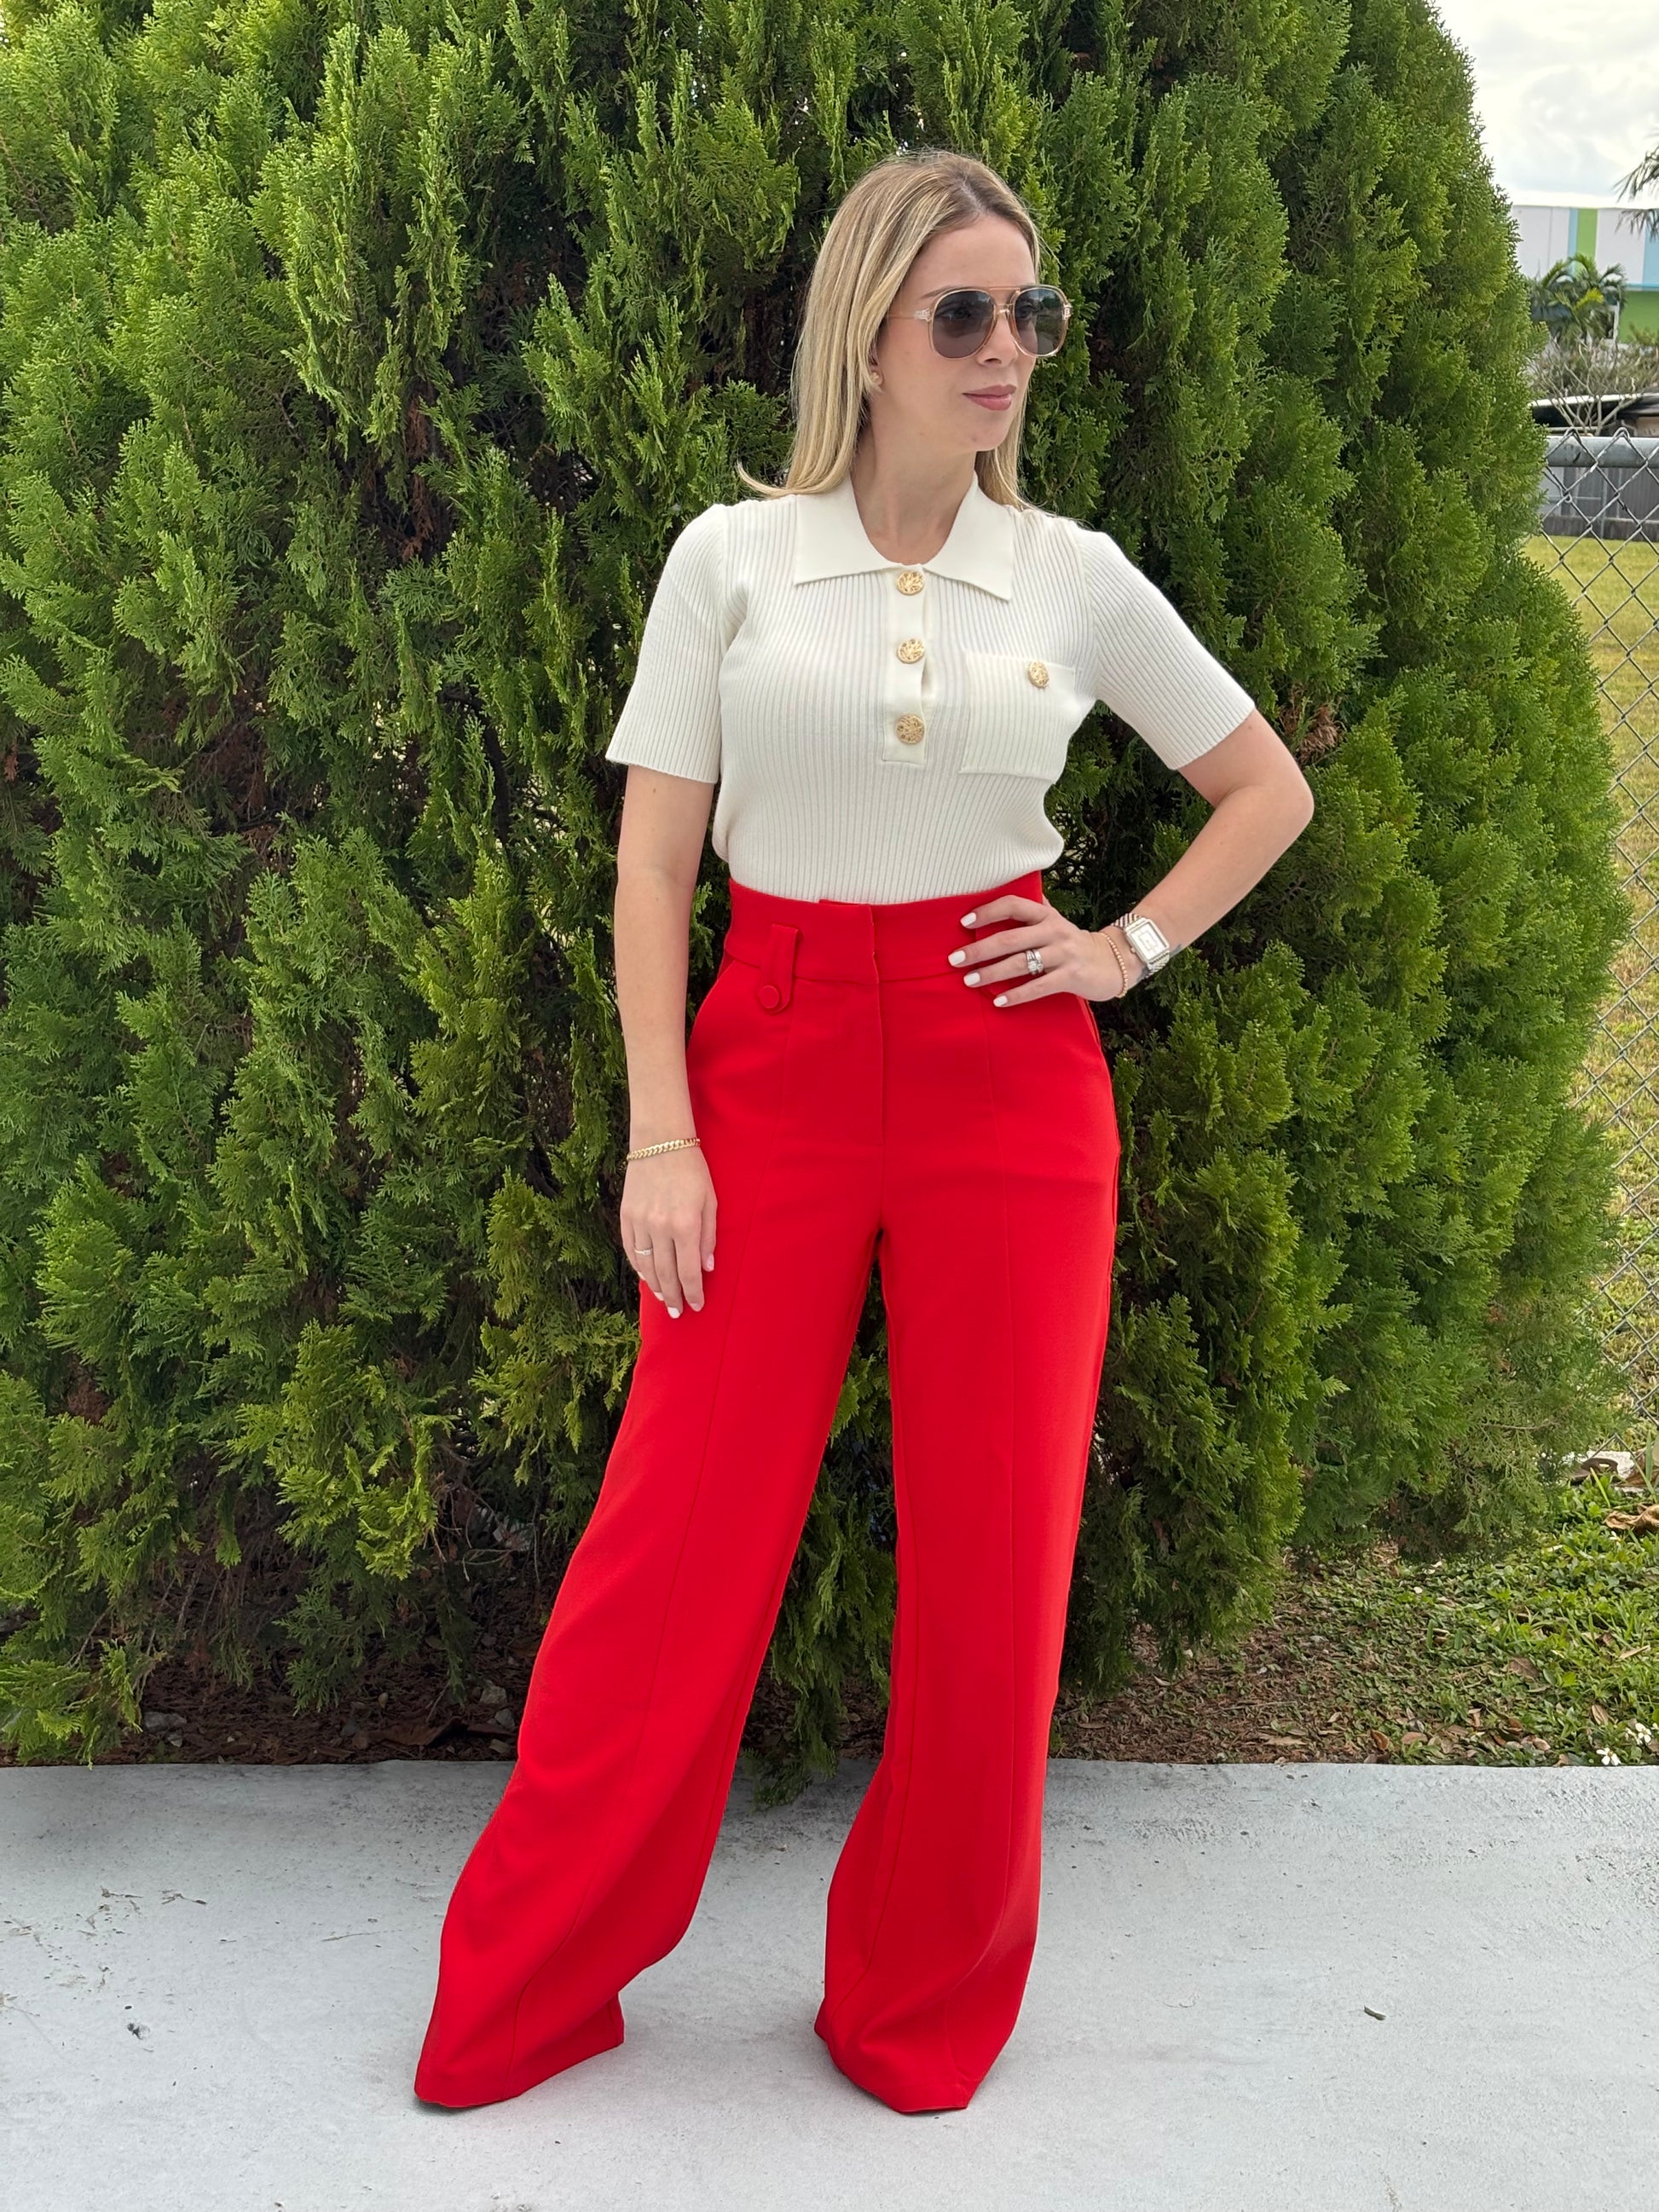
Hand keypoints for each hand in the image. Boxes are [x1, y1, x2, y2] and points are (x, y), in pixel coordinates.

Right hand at [621, 1146, 716, 1316]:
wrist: (660, 1141)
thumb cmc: (693, 1170)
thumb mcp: (711, 1201)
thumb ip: (709, 1236)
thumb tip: (707, 1267)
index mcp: (685, 1225)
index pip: (689, 1270)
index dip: (693, 1292)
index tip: (696, 1306)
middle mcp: (660, 1228)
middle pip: (666, 1274)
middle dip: (673, 1297)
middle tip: (678, 1312)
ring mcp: (639, 1223)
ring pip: (645, 1266)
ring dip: (655, 1287)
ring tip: (663, 1299)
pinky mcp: (626, 1216)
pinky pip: (631, 1250)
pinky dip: (638, 1266)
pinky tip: (645, 1276)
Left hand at [945, 894, 1145, 1005]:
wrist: (1112, 962)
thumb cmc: (1072, 942)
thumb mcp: (1054, 921)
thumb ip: (1032, 908)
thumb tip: (1004, 889)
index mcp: (1046, 914)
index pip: (1013, 904)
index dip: (988, 911)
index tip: (964, 922)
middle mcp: (1053, 930)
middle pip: (1010, 938)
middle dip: (979, 949)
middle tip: (955, 959)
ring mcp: (1063, 954)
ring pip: (1020, 963)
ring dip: (991, 973)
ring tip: (970, 980)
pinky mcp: (1070, 976)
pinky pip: (1038, 987)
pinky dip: (1017, 995)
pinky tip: (998, 1001)